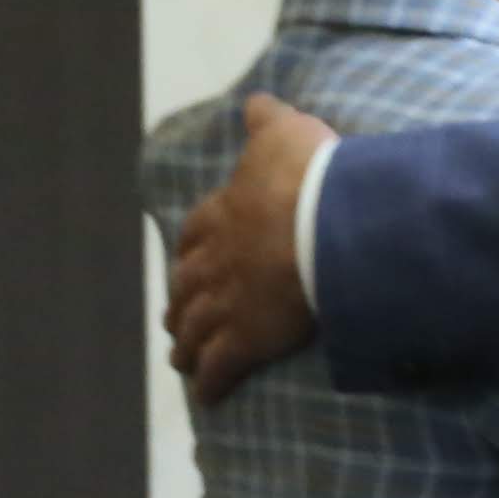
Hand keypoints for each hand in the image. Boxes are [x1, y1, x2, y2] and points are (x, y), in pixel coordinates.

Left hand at [162, 92, 329, 405]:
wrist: (323, 226)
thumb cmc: (307, 177)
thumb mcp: (287, 134)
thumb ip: (268, 120)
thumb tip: (256, 101)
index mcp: (222, 215)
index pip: (195, 233)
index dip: (190, 250)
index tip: (186, 258)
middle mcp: (214, 262)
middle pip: (186, 287)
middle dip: (180, 303)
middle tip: (174, 317)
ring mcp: (226, 304)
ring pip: (194, 329)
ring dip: (186, 344)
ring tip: (181, 358)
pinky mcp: (245, 340)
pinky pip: (220, 367)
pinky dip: (210, 382)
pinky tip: (207, 396)